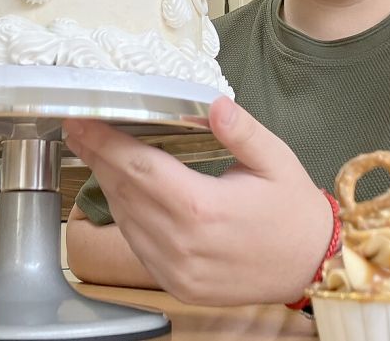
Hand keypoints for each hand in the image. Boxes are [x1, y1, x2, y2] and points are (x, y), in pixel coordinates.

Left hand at [63, 96, 333, 305]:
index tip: (81, 122)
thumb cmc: (293, 211)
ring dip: (109, 185)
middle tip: (79, 130)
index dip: (104, 143)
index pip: (138, 168)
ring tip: (98, 155)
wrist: (311, 265)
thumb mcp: (275, 160)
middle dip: (98, 157)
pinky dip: (126, 216)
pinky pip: (137, 245)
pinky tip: (125, 193)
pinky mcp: (176, 284)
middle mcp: (182, 243)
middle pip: (124, 192)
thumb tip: (214, 104)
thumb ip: (241, 131)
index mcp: (203, 208)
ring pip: (125, 219)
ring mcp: (176, 269)